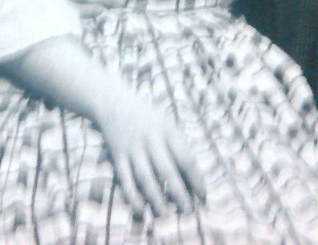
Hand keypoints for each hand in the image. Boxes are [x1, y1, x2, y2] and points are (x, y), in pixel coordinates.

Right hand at [95, 86, 206, 216]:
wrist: (113, 102)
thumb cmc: (148, 118)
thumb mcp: (167, 125)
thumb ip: (179, 148)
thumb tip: (192, 179)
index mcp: (168, 131)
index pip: (186, 158)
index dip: (196, 180)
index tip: (203, 197)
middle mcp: (151, 139)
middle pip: (167, 171)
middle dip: (179, 194)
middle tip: (188, 212)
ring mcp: (133, 148)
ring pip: (146, 178)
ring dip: (156, 199)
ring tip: (165, 215)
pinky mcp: (118, 155)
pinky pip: (125, 179)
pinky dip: (132, 196)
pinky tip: (140, 209)